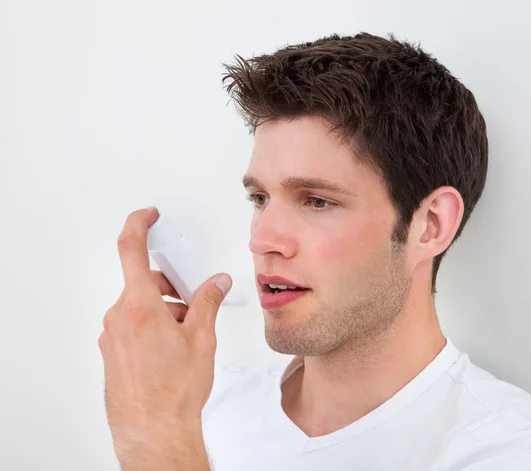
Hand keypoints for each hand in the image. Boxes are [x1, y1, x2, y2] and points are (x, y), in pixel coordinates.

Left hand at [98, 207, 230, 469]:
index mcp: (139, 307)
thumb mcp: (201, 338)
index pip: (130, 249)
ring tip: (187, 334)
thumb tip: (216, 283)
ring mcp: (111, 335)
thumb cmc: (174, 391)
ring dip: (163, 308)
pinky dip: (152, 324)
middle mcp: (119, 317)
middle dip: (170, 285)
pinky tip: (171, 347)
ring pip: (139, 305)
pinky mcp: (112, 350)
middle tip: (193, 299)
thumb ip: (208, 302)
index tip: (148, 214)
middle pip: (142, 281)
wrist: (153, 432)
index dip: (139, 224)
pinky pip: (131, 324)